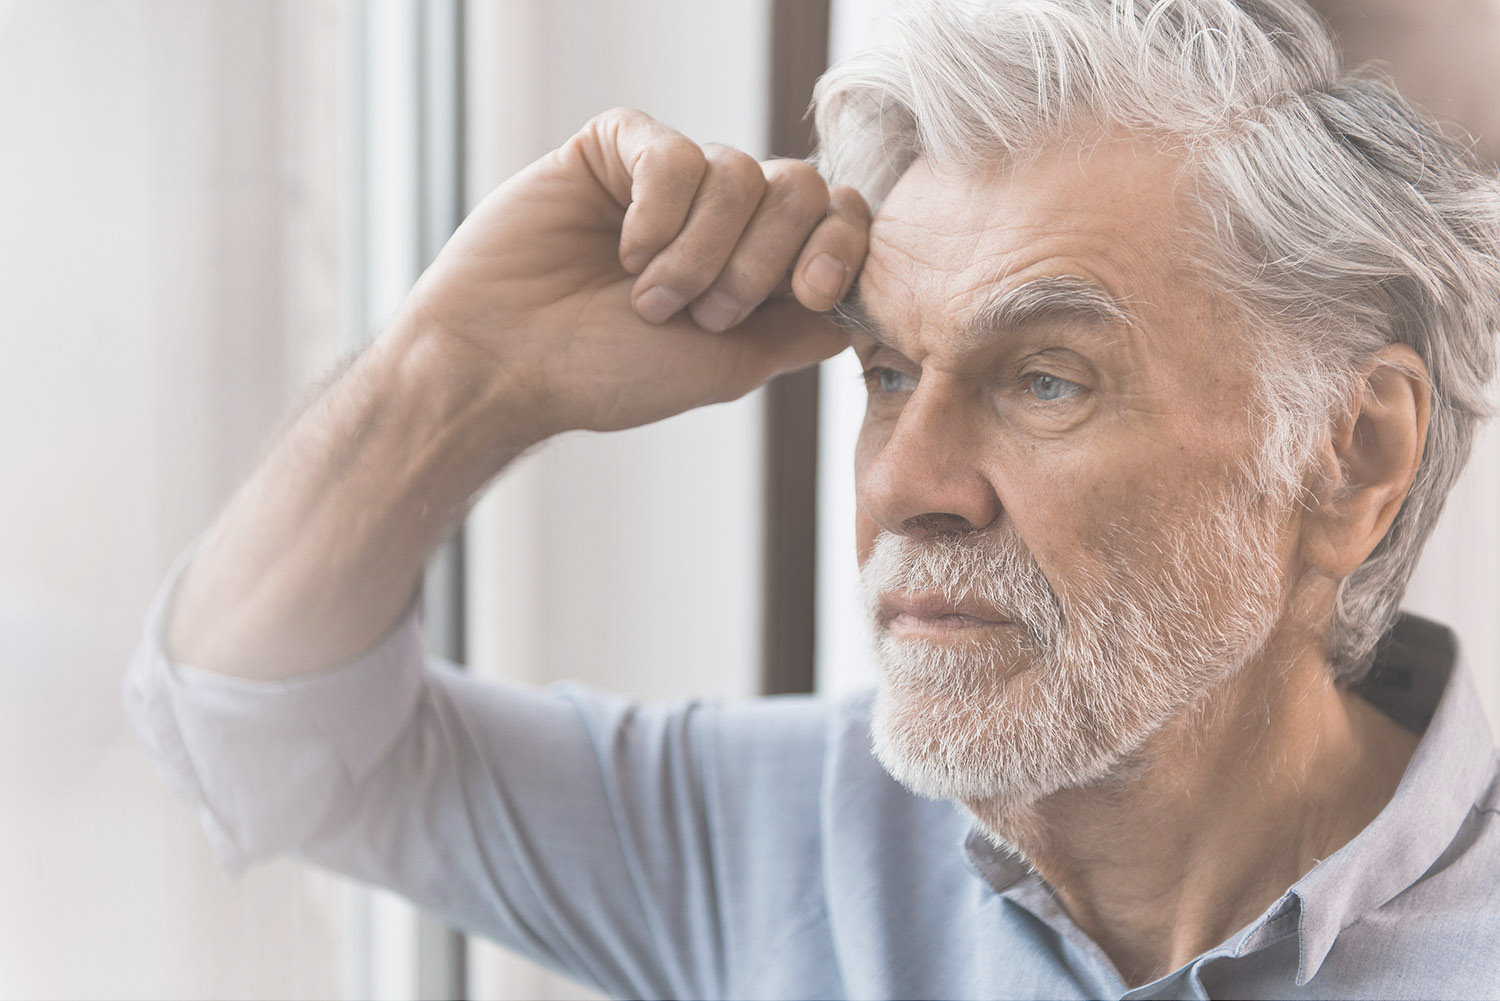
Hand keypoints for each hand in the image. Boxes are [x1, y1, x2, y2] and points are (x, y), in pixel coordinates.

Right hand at [400, 107, 869, 436]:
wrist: (505, 364)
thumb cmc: (607, 375)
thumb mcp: (730, 364)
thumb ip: (803, 327)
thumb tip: (864, 303)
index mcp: (756, 264)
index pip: (838, 218)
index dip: (840, 245)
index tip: (810, 292)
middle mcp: (721, 216)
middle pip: (802, 187)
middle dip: (761, 260)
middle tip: (705, 313)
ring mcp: (671, 178)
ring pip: (741, 172)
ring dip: (699, 252)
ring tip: (649, 298)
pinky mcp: (618, 148)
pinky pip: (676, 152)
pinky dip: (657, 214)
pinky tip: (622, 250)